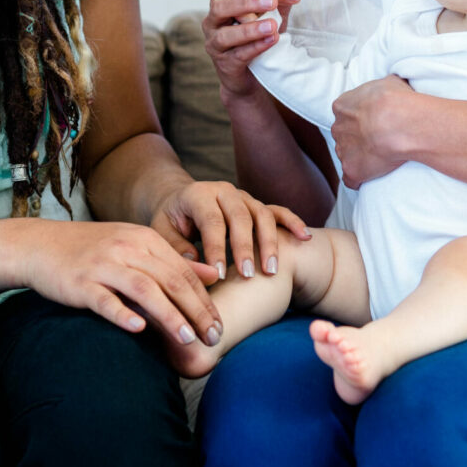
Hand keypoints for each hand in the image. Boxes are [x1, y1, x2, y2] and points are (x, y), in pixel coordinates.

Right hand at [20, 220, 226, 346]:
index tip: (220, 326)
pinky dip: (123, 314)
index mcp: (144, 240)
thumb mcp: (134, 247)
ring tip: (188, 338)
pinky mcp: (80, 283)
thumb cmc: (92, 250)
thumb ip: (173, 260)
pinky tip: (139, 330)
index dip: (205, 300)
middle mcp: (127, 249)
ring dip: (169, 315)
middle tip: (214, 336)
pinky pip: (105, 299)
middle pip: (171, 280)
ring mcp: (103, 265)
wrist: (40, 245)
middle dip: (197, 310)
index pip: (184, 271)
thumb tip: (212, 274)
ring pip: (144, 290)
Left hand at [150, 179, 311, 281]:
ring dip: (269, 242)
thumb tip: (200, 266)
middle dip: (246, 247)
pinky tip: (305, 237)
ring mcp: (243, 197)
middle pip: (241, 216)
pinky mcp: (256, 204)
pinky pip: (278, 211)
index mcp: (198, 194)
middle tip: (248, 275)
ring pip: (262, 214)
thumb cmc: (171, 221)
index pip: (211, 220)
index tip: (220, 274)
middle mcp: (224, 191)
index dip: (216, 247)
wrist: (179, 199)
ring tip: (271, 269)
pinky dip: (292, 222)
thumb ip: (176, 248)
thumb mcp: (162, 231)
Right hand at [202, 0, 308, 99]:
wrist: (252, 75)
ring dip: (250, 29)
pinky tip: (271, 41)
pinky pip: (236, 55)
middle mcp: (213, 20)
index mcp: (224, 0)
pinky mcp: (224, 64)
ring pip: (226, 34)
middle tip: (272, 1)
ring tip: (273, 25)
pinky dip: (254, 47)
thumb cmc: (259, 37)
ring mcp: (215, 43)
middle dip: (247, 2)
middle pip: (222, 5)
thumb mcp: (275, 11)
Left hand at [330, 75, 417, 188]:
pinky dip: (358, 180)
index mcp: (343, 106)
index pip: (346, 113)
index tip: (375, 122)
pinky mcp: (351, 170)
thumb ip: (382, 88)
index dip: (361, 119)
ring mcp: (343, 150)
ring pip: (347, 155)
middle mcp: (338, 128)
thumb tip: (390, 87)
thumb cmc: (396, 100)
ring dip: (360, 158)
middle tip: (379, 140)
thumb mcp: (390, 81)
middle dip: (358, 138)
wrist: (400, 123)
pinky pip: (350, 179)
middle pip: (344, 134)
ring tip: (382, 158)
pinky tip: (371, 178)